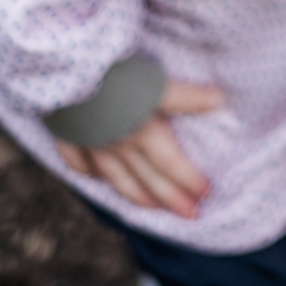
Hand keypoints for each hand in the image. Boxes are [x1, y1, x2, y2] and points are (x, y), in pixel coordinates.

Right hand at [55, 80, 223, 218]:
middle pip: (148, 177)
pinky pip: (78, 162)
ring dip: (136, 193)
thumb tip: (220, 100)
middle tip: (189, 214)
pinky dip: (89, 173)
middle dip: (171, 198)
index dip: (189, 180)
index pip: (171, 163)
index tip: (206, 194)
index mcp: (142, 131)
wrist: (65, 70)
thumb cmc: (114, 72)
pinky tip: (96, 178)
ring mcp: (90, 143)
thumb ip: (187, 96)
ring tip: (151, 206)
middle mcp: (118, 143)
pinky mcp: (67, 135)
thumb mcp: (154, 82)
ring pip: (115, 176)